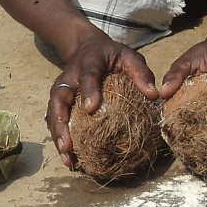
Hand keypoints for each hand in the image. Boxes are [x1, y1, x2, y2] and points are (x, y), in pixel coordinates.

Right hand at [45, 37, 157, 168]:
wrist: (87, 48)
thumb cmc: (112, 55)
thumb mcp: (129, 56)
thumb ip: (140, 72)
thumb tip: (154, 95)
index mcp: (88, 63)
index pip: (87, 76)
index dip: (88, 91)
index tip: (91, 108)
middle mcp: (69, 77)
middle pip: (59, 100)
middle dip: (60, 123)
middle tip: (68, 146)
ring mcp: (61, 90)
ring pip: (53, 113)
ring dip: (58, 136)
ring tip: (68, 159)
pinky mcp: (59, 101)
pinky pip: (55, 120)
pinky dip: (60, 138)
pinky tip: (70, 158)